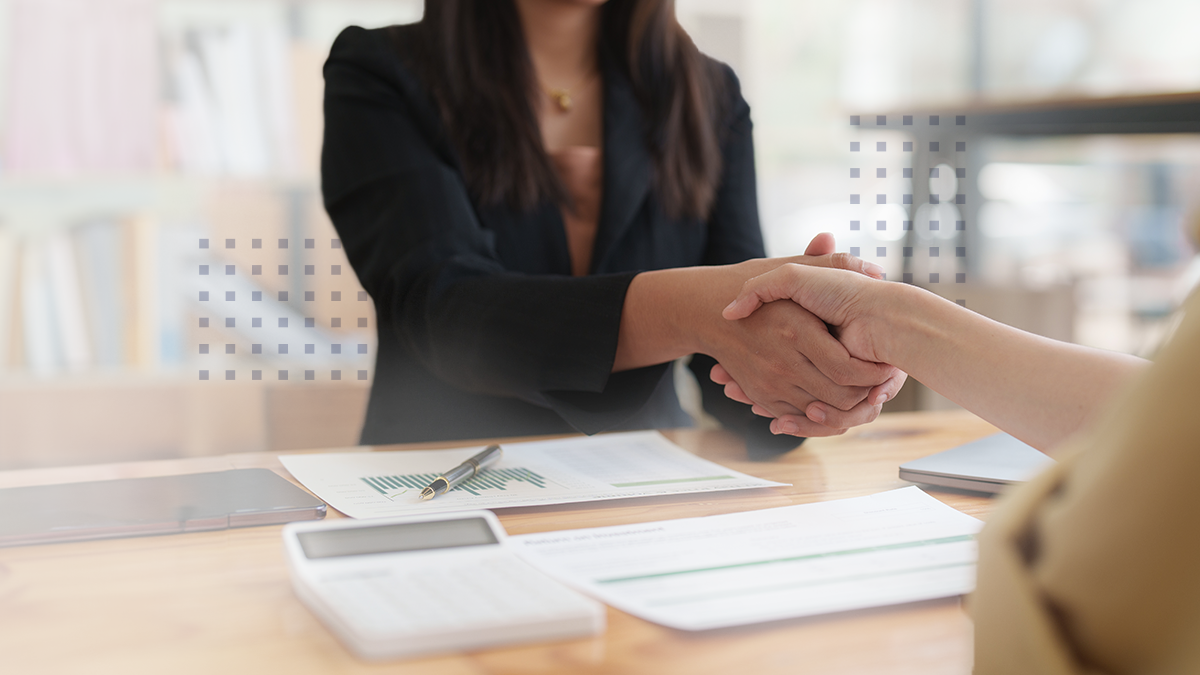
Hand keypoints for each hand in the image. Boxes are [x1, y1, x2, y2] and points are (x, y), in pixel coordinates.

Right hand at [616, 233, 891, 434]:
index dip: (873, 373)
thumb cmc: (753, 284)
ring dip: (845, 411)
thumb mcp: (791, 269)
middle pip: (839, 396)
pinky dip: (817, 417)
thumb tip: (873, 268)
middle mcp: (783, 362)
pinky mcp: (762, 395)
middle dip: (866, 395)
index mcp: (798, 331)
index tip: (886, 365)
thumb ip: (830, 263)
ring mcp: (770, 383)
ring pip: (821, 413)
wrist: (706, 310)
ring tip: (864, 395)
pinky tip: (832, 402)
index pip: (848, 369)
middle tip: (881, 385)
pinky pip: (796, 417)